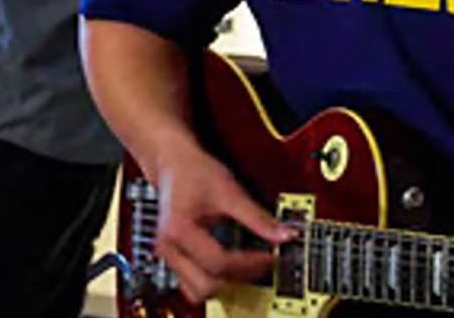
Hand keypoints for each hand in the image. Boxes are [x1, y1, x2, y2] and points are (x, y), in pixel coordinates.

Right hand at [149, 141, 295, 303]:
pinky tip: (231, 264)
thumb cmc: (194, 171)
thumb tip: (284, 234)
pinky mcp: (174, 258)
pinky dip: (213, 279)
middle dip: (239, 277)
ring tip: (248, 265)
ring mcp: (169, 255)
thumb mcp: (229, 190)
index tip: (270, 255)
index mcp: (180, 230)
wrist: (172, 163)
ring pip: (197, 291)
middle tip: (262, 262)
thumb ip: (257, 216)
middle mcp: (169, 248)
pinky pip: (193, 283)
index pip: (218, 262)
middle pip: (207, 284)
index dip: (249, 263)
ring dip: (224, 284)